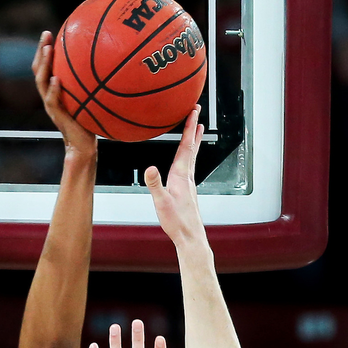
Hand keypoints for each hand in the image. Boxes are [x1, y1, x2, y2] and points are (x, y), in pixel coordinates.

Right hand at [33, 31, 96, 157]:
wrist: (84, 146)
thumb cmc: (89, 123)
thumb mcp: (90, 100)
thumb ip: (91, 85)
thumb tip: (110, 64)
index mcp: (56, 91)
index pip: (46, 67)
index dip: (45, 50)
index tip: (51, 33)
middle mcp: (51, 96)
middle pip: (39, 70)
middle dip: (41, 51)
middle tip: (46, 34)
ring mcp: (52, 106)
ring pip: (41, 83)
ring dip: (44, 65)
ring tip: (48, 50)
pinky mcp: (58, 117)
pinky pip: (52, 101)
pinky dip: (53, 90)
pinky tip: (56, 79)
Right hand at [144, 108, 205, 249]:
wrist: (190, 236)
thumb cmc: (177, 222)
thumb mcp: (161, 203)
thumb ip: (155, 185)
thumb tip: (150, 168)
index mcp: (181, 175)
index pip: (186, 146)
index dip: (189, 127)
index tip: (193, 111)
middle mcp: (187, 176)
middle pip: (191, 147)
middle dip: (193, 128)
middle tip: (197, 113)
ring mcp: (189, 183)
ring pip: (191, 156)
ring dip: (193, 141)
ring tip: (197, 129)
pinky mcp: (187, 190)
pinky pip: (189, 166)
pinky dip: (189, 155)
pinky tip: (187, 159)